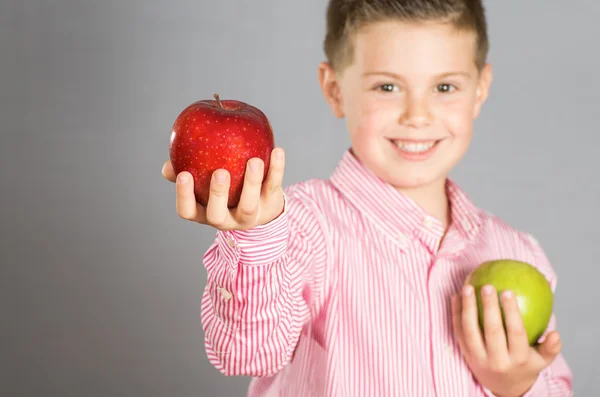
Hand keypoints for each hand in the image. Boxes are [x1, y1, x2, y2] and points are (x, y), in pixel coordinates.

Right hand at [161, 148, 285, 230]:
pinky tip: (277, 150)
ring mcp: (249, 216)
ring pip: (248, 205)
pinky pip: (273, 188)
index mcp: (205, 213)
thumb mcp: (203, 184)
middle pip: (217, 216)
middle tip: (220, 172)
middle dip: (217, 194)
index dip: (184, 196)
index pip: (188, 211)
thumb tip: (168, 165)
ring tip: (254, 161)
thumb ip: (186, 172)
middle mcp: (226, 219)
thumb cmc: (225, 188)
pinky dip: (277, 169)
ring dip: (251, 183)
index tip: (184, 174)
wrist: (262, 203)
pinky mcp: (270, 205)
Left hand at [451, 284, 562, 396]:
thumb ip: (550, 347)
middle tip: (487, 286)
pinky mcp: (465, 354)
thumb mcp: (541, 360)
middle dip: (489, 307)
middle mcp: (497, 360)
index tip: (508, 291)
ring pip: (470, 330)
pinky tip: (456, 296)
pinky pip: (458, 331)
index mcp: (518, 359)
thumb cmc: (524, 365)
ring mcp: (478, 358)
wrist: (502, 387)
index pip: (515, 333)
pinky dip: (455, 313)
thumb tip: (555, 333)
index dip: (511, 312)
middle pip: (492, 330)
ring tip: (467, 287)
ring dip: (467, 307)